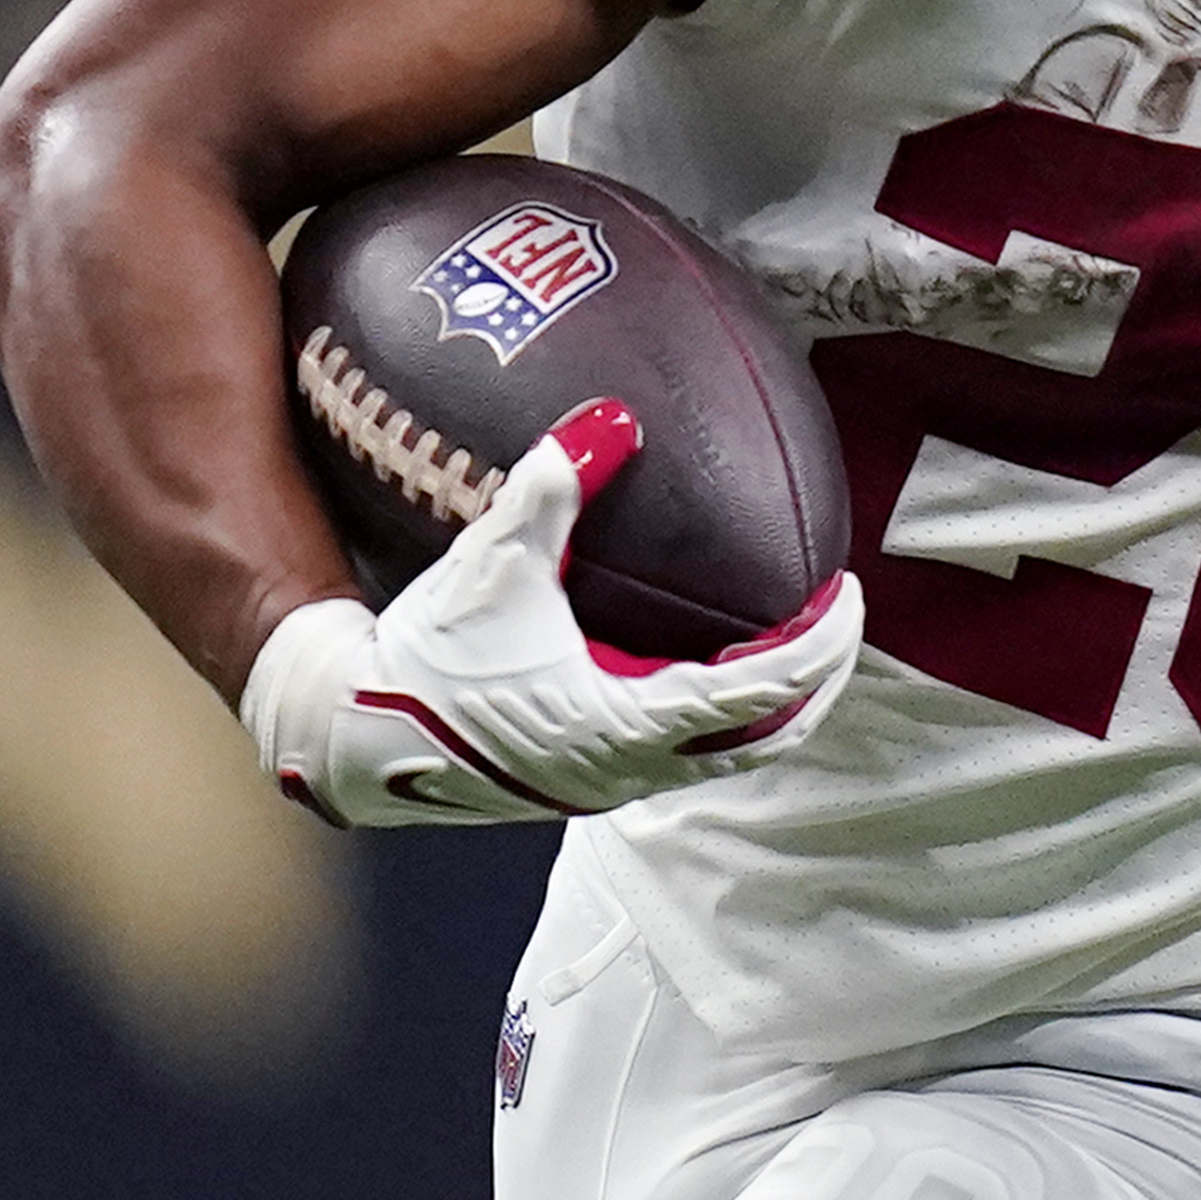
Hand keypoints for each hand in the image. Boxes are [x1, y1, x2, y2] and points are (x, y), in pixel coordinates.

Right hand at [242, 400, 862, 827]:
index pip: (765, 690)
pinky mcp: (580, 782)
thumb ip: (553, 482)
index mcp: (628, 721)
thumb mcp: (495, 560)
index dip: (821, 644)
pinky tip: (707, 668)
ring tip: (794, 646)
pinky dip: (719, 719)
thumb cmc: (426, 652)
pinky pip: (682, 757)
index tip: (850, 595)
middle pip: (767, 738)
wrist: (350, 735)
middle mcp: (630, 767)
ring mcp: (606, 783)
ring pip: (725, 757)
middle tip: (842, 619)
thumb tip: (611, 416)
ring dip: (771, 707)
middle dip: (817, 682)